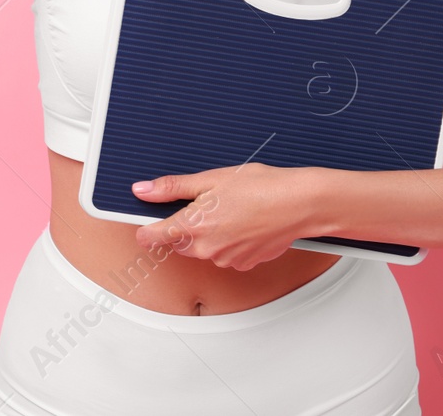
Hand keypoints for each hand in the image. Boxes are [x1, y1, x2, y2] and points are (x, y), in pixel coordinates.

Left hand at [132, 163, 318, 270]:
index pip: (151, 237)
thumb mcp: (212, 178)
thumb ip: (172, 188)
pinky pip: (225, 254)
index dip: (147, 227)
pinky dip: (230, 241)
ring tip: (233, 209)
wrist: (300, 204)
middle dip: (186, 224)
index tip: (146, 221)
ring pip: (204, 247)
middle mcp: (205, 248)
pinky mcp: (243, 264)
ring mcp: (225, 259)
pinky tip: (245, 222)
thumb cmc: (261, 187)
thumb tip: (143, 190)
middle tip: (208, 201)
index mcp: (192, 225)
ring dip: (210, 233)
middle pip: (179, 241)